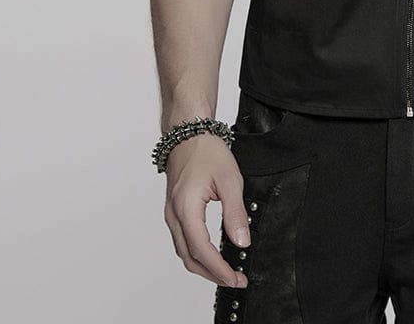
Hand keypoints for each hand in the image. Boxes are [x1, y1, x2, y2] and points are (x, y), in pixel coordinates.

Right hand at [162, 132, 252, 288]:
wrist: (188, 133)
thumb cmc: (207, 151)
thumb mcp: (230, 179)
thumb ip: (236, 213)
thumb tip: (242, 241)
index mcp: (186, 208)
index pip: (201, 250)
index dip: (219, 269)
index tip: (235, 278)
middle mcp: (174, 215)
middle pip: (189, 258)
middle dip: (212, 274)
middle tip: (234, 280)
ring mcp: (171, 214)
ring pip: (183, 252)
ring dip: (203, 266)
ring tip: (225, 272)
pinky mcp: (174, 211)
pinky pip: (182, 241)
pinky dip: (197, 254)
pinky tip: (211, 255)